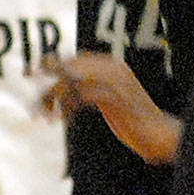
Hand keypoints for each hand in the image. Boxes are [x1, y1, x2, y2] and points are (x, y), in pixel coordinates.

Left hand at [44, 53, 180, 163]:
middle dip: (50, 81)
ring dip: (55, 98)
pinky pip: (82, 97)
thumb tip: (67, 88)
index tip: (35, 73)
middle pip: (72, 68)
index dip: (55, 65)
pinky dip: (67, 107)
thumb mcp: (112, 99)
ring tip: (45, 116)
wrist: (159, 135)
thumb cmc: (134, 120)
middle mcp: (114, 70)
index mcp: (113, 66)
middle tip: (34, 98)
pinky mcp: (114, 99)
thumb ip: (93, 89)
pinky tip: (61, 119)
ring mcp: (115, 83)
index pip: (77, 59)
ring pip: (74, 82)